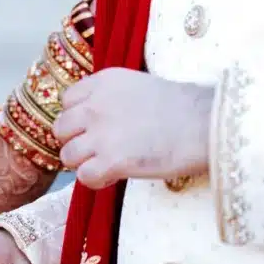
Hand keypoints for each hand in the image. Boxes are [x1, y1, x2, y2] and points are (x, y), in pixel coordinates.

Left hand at [55, 67, 211, 188]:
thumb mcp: (138, 86)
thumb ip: (112, 98)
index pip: (67, 102)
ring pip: (67, 155)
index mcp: (102, 82)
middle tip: (97, 150)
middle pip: (61, 129)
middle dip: (76, 141)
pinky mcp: (111, 161)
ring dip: (84, 163)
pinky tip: (113, 176)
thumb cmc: (182, 107)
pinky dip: (95, 180)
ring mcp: (101, 134)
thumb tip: (102, 120)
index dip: (78, 119)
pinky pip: (83, 176)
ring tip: (107, 165)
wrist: (203, 124)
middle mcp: (95, 105)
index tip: (94, 128)